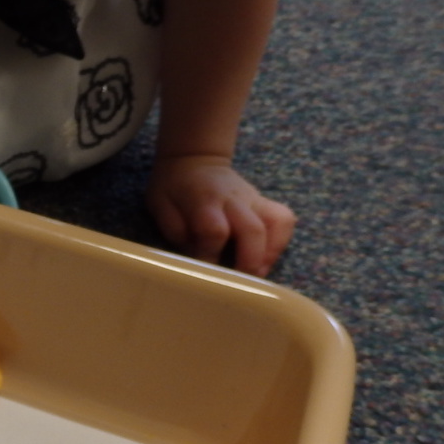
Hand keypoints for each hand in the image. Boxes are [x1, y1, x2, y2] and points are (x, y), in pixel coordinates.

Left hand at [145, 155, 295, 276]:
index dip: (211, 255)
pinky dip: (281, 242)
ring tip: (258, 274)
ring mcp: (254, 199)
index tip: (206, 272)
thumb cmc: (173, 186)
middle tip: (240, 283)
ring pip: (277, 223)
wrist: (194, 160)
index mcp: (204, 199)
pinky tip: (267, 258)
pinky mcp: (265, 202)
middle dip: (249, 261)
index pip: (214, 230)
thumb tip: (195, 257)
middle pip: (252, 229)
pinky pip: (284, 219)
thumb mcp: (160, 205)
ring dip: (271, 253)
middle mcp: (234, 198)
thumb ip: (175, 230)